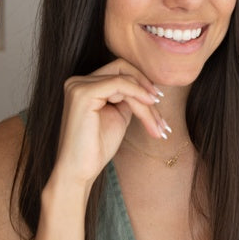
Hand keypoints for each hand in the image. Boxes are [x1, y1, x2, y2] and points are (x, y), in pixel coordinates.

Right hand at [55, 59, 166, 186]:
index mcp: (84, 86)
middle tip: (160, 104)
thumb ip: (128, 97)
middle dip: (145, 85)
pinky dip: (138, 94)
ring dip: (145, 101)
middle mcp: (78, 81)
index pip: (118, 71)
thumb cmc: (97, 148)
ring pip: (124, 80)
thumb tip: (148, 85)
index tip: (158, 99)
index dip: (141, 82)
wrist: (80, 172)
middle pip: (121, 68)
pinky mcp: (83, 93)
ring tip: (157, 123)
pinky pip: (119, 84)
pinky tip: (149, 106)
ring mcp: (78, 86)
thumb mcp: (118, 115)